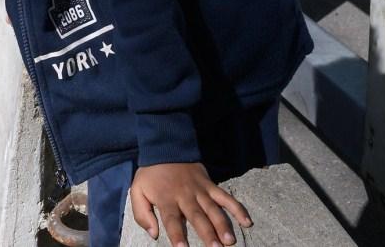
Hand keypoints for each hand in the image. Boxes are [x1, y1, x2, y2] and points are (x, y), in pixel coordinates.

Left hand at [129, 162, 251, 246]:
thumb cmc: (151, 175)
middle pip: (197, 216)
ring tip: (230, 240)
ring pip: (214, 209)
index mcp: (166, 199)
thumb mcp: (137, 191)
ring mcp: (200, 190)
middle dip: (207, 233)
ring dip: (223, 225)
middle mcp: (185, 196)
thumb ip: (142, 214)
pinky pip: (226, 197)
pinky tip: (247, 222)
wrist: (166, 147)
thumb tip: (154, 234)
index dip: (177, 235)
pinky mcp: (210, 185)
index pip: (172, 220)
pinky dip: (237, 208)